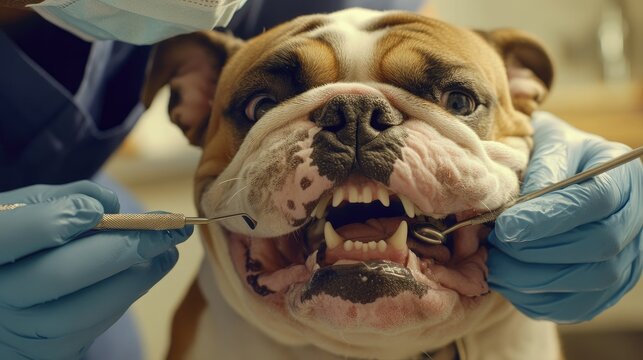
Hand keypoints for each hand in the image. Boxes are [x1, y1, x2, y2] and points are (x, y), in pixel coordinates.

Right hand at [0, 181, 192, 359]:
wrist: (10, 300)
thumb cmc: (24, 243)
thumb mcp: (30, 209)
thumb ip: (62, 198)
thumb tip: (107, 205)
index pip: (10, 235)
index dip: (55, 221)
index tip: (97, 210)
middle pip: (59, 275)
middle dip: (123, 249)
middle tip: (168, 230)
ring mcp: (21, 329)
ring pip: (86, 308)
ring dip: (139, 277)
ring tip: (167, 250)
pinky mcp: (48, 352)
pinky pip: (95, 326)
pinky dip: (126, 296)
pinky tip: (145, 272)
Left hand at [487, 112, 641, 322]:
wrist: (566, 174)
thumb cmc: (554, 158)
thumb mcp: (549, 144)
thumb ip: (542, 169)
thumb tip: (520, 211)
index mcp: (623, 176)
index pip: (597, 200)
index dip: (550, 217)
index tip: (507, 226)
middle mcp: (637, 217)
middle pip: (601, 245)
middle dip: (540, 250)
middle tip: (497, 243)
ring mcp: (631, 256)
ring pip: (595, 281)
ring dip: (536, 279)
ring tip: (497, 263)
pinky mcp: (612, 285)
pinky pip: (582, 306)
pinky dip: (542, 301)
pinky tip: (509, 283)